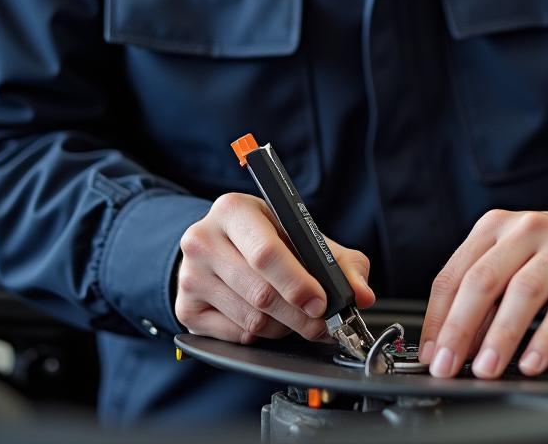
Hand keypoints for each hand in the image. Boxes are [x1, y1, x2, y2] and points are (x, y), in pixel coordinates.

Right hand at [175, 193, 373, 343]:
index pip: (266, 253)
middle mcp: (203, 239)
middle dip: (300, 315)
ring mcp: (189, 276)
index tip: (322, 302)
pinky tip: (268, 318)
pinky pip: (236, 337)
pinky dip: (261, 336)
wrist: (216, 245)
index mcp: (233, 210)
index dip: (298, 283)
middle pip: (261, 293)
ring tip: (296, 316)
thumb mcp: (298, 234)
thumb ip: (339, 259)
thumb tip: (362, 294)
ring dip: (284, 327)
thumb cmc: (263, 237)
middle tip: (322, 322)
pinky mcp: (185, 310)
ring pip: (251, 320)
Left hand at [419, 202, 547, 378]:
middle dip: (460, 328)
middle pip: (483, 280)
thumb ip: (484, 296)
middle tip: (448, 366)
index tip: (431, 354)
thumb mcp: (513, 260)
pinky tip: (532, 362)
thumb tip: (453, 344)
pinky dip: (546, 338)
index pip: (454, 274)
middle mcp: (525, 230)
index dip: (437, 318)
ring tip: (486, 369)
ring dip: (500, 336)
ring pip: (523, 292)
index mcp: (495, 226)